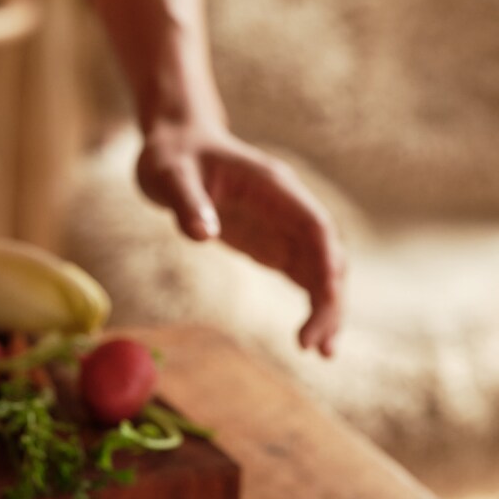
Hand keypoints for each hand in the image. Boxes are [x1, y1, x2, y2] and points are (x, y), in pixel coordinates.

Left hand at [136, 123, 344, 354]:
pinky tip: (310, 338)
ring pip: (321, 269)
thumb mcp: (168, 176)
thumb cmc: (173, 156)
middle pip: (326, 254)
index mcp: (273, 186)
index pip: (314, 225)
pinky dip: (312, 304)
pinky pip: (303, 275)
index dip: (325, 260)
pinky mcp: (272, 242)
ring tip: (321, 352)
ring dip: (327, 308)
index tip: (326, 297)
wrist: (177, 145)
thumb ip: (187, 203)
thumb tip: (202, 234)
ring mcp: (283, 225)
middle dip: (329, 298)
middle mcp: (288, 206)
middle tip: (314, 345)